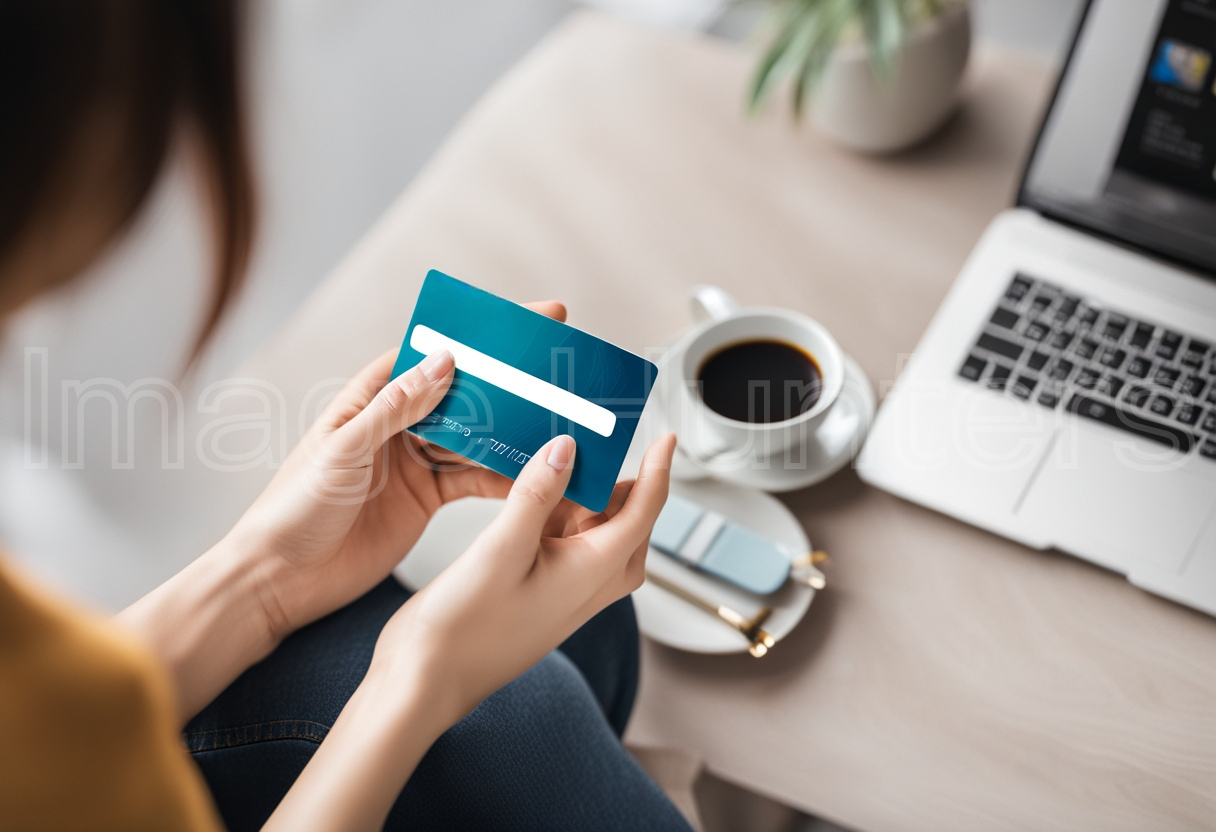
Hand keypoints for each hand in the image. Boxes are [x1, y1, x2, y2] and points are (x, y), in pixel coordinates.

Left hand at [226, 302, 567, 639]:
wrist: (282, 580)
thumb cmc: (295, 508)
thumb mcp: (345, 451)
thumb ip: (395, 409)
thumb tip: (444, 361)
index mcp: (369, 400)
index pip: (428, 354)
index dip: (473, 336)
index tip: (519, 322)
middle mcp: (396, 425)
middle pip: (460, 393)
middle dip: (504, 381)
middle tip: (553, 370)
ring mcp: (414, 461)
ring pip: (474, 435)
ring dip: (509, 428)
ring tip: (554, 419)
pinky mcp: (427, 498)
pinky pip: (473, 478)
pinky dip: (502, 475)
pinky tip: (532, 472)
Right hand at [366, 431, 676, 724]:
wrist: (428, 679)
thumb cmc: (464, 629)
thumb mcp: (500, 548)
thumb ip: (537, 494)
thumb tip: (567, 448)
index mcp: (593, 572)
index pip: (644, 511)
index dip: (658, 470)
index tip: (667, 438)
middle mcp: (591, 584)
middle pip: (627, 521)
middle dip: (616, 482)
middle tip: (591, 443)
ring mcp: (569, 591)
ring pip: (597, 532)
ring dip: (584, 499)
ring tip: (554, 464)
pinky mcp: (546, 592)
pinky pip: (569, 544)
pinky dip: (559, 516)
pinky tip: (532, 497)